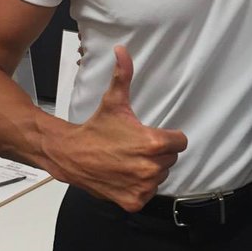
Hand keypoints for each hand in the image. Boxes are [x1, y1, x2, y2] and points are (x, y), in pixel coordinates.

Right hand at [58, 46, 187, 210]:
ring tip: (128, 161)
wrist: (71, 155)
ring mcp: (143, 186)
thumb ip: (123, 75)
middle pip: (170, 159)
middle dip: (157, 153)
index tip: (151, 136)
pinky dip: (138, 187)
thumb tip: (122, 50)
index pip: (180, 142)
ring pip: (160, 176)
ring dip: (149, 170)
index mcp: (153, 143)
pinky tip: (124, 176)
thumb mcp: (113, 101)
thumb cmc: (96, 129)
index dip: (168, 137)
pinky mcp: (134, 201)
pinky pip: (148, 193)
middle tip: (135, 147)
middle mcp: (151, 167)